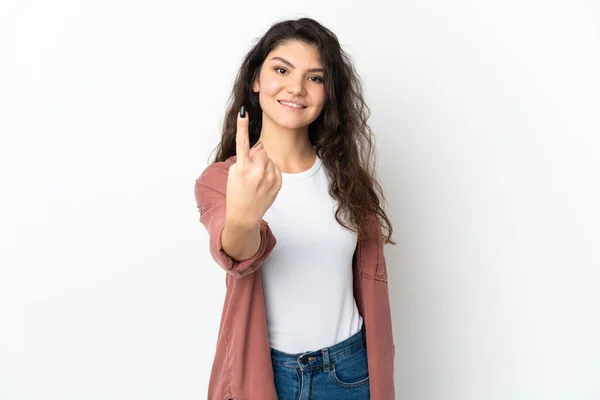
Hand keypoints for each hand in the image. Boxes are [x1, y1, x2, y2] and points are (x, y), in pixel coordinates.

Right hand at [225, 106, 281, 227]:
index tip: (243, 112)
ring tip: (257, 180)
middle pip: (261, 151)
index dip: (242, 126)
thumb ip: (247, 157)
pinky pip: (276, 167)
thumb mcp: (235, 174)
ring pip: (269, 159)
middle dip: (257, 157)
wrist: (244, 215)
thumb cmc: (237, 193)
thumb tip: (262, 146)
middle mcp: (257, 172)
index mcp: (242, 168)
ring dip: (264, 165)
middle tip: (250, 172)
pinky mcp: (278, 183)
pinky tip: (264, 183)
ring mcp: (270, 178)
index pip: (242, 143)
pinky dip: (271, 172)